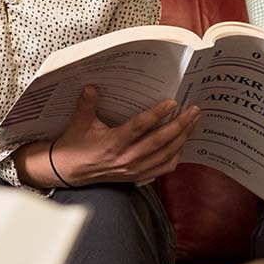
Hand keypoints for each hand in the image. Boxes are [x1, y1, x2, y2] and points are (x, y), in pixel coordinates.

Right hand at [50, 86, 201, 186]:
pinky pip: (162, 169)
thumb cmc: (75, 145)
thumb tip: (91, 86)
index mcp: (113, 143)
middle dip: (180, 125)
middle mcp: (126, 158)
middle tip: (194, 110)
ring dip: (182, 139)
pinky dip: (175, 157)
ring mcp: (133, 170)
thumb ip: (87, 104)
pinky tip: (182, 144)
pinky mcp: (136, 177)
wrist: (69, 172)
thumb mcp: (79, 122)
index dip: (157, 114)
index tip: (173, 102)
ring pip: (165, 155)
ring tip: (193, 123)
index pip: (140, 127)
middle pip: (160, 142)